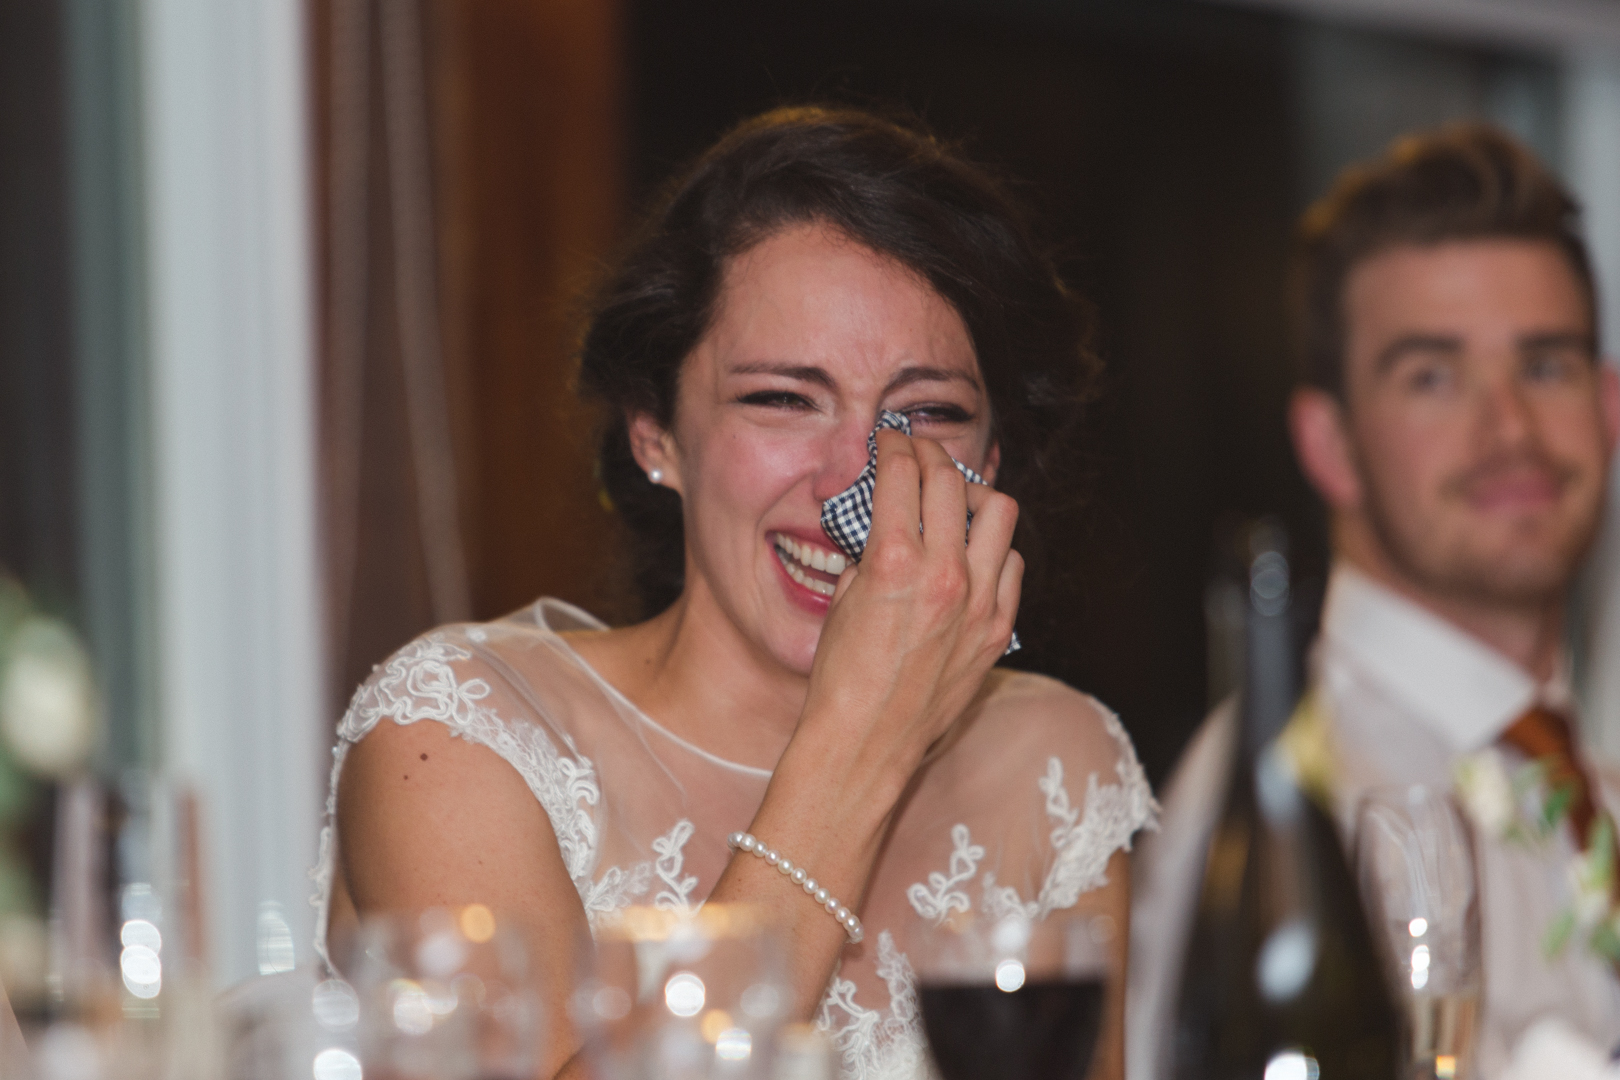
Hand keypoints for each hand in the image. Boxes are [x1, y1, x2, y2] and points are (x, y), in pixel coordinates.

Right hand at [802, 428, 1022, 777]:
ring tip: (954, 501)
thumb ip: (870, 551)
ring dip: (973, 497)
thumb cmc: (841, 677)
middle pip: (953, 481)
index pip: (903, 473)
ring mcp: (979, 602)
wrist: (866, 743)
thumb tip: (885, 522)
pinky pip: (1010, 566)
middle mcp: (944, 574)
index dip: (895, 445)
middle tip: (919, 457)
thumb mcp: (844, 599)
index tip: (891, 440)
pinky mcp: (997, 630)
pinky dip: (992, 549)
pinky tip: (971, 554)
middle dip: (931, 458)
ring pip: (999, 513)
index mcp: (895, 560)